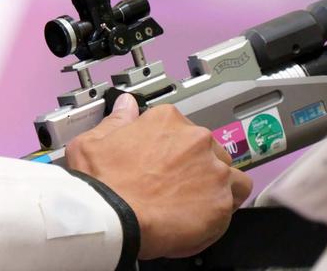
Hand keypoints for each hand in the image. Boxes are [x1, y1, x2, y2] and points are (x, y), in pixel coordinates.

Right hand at [66, 95, 252, 259]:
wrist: (112, 219)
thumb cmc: (102, 185)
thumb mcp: (93, 142)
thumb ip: (116, 120)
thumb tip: (125, 105)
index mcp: (166, 120)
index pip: (182, 128)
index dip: (173, 149)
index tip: (165, 163)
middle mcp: (195, 139)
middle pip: (210, 150)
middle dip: (197, 167)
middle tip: (176, 186)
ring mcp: (212, 169)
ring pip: (231, 175)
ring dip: (218, 187)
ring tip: (195, 203)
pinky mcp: (222, 201)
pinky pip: (233, 205)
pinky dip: (220, 213)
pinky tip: (199, 221)